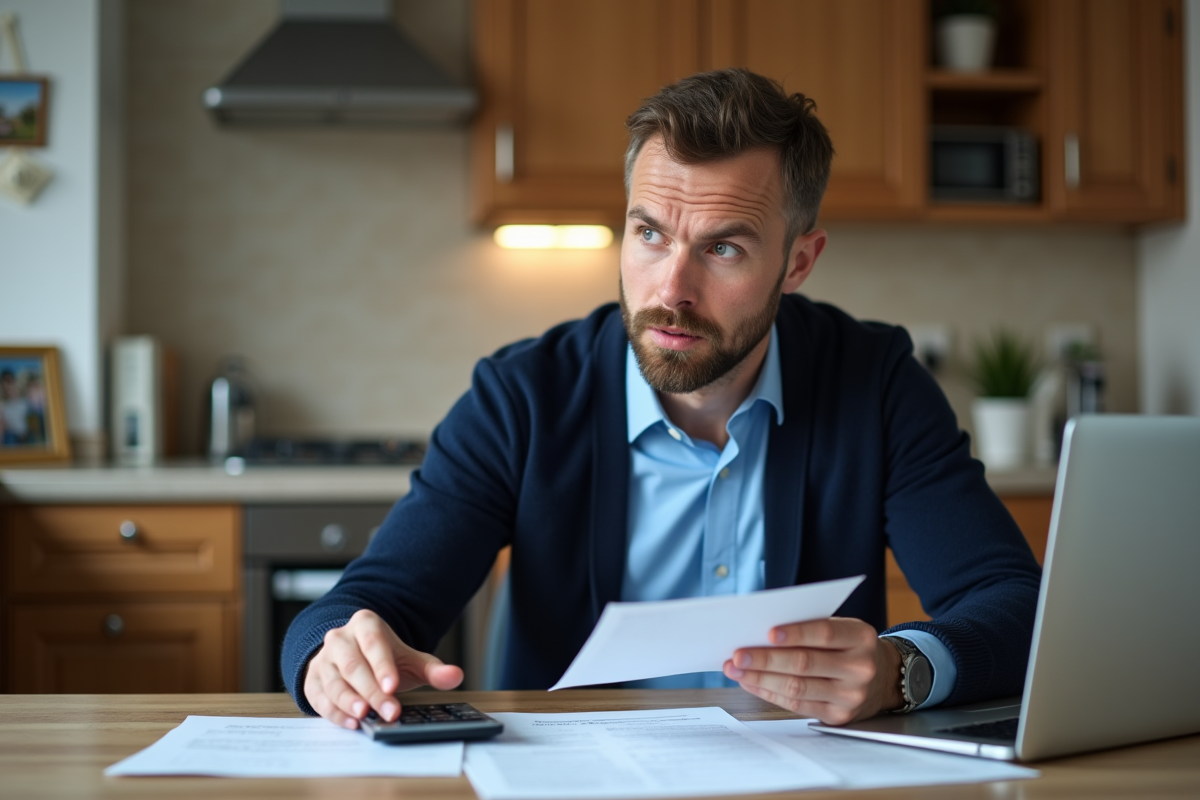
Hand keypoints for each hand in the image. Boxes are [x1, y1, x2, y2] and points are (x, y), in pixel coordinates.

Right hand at [303, 608, 462, 729]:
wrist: (352, 655)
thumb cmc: (384, 658)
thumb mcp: (409, 659)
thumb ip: (433, 669)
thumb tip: (455, 676)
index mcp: (365, 624)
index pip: (373, 644)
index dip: (382, 666)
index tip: (393, 686)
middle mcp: (340, 638)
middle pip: (353, 666)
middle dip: (371, 691)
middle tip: (388, 711)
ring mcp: (323, 659)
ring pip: (334, 681)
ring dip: (348, 701)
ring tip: (365, 717)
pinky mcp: (312, 680)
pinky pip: (320, 697)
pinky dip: (334, 712)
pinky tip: (351, 722)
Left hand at [722, 616, 903, 724]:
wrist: (885, 679)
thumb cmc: (850, 647)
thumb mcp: (843, 629)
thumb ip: (810, 628)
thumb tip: (760, 633)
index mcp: (861, 637)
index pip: (825, 632)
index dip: (796, 633)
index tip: (767, 632)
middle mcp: (860, 667)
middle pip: (805, 663)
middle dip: (766, 659)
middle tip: (737, 654)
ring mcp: (851, 695)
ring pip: (797, 687)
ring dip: (760, 678)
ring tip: (735, 669)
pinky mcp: (838, 716)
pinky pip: (797, 704)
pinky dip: (769, 692)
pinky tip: (751, 682)